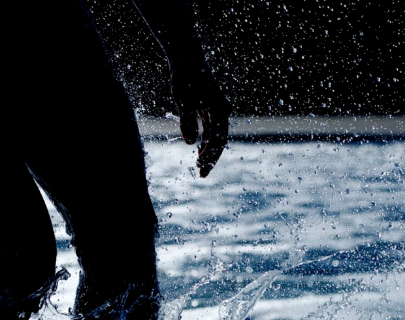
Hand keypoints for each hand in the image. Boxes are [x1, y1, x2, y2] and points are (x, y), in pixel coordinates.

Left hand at [170, 63, 228, 177]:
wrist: (187, 57)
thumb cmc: (185, 77)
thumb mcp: (183, 100)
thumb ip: (187, 121)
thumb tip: (190, 143)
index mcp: (220, 110)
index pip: (218, 140)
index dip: (211, 156)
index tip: (201, 169)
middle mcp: (221, 111)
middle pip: (219, 141)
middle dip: (211, 159)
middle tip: (202, 176)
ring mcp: (215, 110)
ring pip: (214, 136)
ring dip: (208, 151)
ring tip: (199, 167)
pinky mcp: (207, 108)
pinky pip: (209, 129)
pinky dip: (204, 141)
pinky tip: (197, 150)